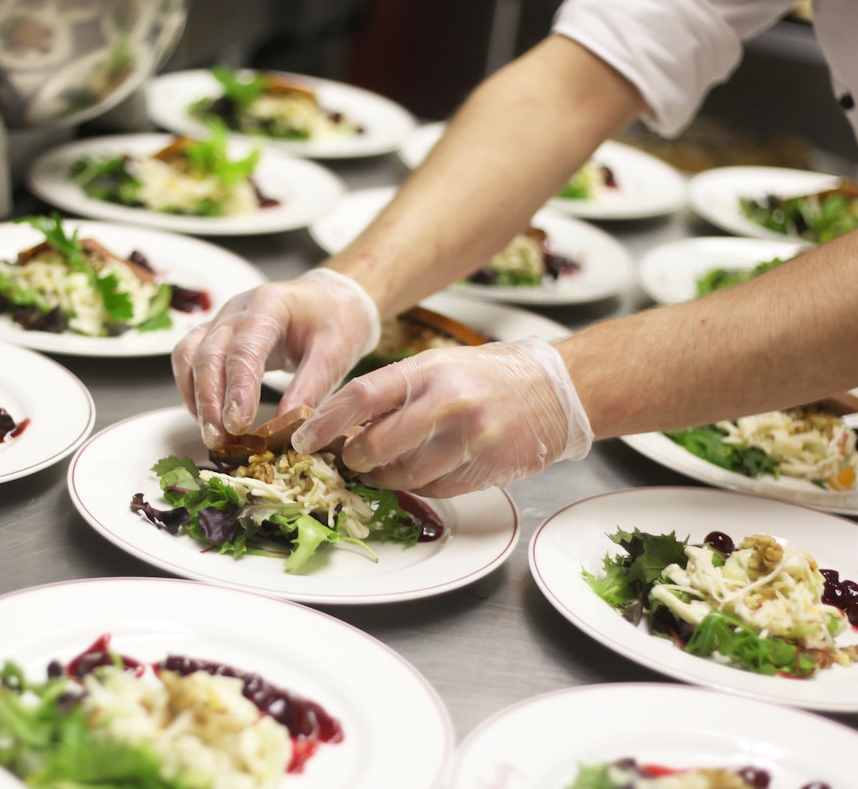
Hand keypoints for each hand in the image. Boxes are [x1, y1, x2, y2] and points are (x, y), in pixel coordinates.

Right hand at [171, 268, 379, 447]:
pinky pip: (189, 359)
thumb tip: (290, 429)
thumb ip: (313, 387)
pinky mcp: (216, 334)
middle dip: (209, 401)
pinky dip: (192, 390)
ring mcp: (222, 319)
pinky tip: (207, 418)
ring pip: (189, 355)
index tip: (238, 425)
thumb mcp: (336, 352)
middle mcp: (238, 309)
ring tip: (211, 434)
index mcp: (270, 305)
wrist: (331, 298)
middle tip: (218, 439)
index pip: (244, 348)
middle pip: (208, 353)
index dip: (238, 389)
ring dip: (195, 398)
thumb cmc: (337, 321)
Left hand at [291, 337, 593, 496]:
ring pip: (402, 475)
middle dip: (355, 458)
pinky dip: (420, 485)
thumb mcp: (439, 367)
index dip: (325, 422)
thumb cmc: (488, 378)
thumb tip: (344, 424)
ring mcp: (466, 438)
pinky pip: (432, 489)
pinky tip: (427, 468)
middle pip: (374, 445)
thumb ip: (395, 392)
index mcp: (427, 370)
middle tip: (351, 458)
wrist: (554, 392)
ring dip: (386, 476)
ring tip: (390, 465)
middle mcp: (446, 402)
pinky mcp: (482, 467)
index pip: (360, 396)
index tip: (302, 438)